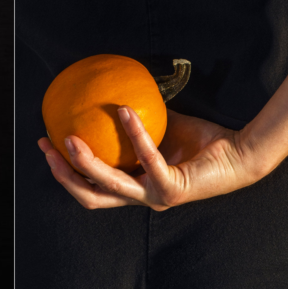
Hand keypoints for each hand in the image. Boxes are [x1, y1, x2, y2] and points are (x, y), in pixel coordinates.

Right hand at [39, 106, 268, 209]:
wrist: (240, 153)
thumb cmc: (203, 141)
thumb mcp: (162, 126)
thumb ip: (137, 119)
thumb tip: (110, 92)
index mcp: (135, 186)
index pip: (91, 186)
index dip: (65, 171)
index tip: (48, 146)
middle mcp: (141, 196)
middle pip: (90, 195)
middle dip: (65, 175)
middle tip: (49, 148)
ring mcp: (155, 196)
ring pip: (109, 185)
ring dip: (87, 162)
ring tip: (72, 138)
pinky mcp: (172, 189)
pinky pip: (147, 158)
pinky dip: (135, 134)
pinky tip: (124, 111)